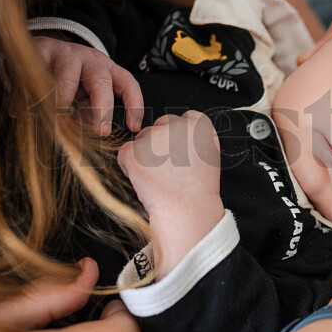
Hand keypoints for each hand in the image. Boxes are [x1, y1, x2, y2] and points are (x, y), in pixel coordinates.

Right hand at [32, 35, 142, 134]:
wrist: (41, 48)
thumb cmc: (69, 78)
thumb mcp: (83, 96)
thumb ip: (90, 114)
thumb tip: (96, 133)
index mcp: (107, 70)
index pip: (128, 84)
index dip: (134, 104)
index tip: (134, 127)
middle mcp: (90, 59)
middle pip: (101, 82)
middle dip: (102, 108)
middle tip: (100, 130)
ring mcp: (65, 52)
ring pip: (67, 78)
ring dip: (62, 102)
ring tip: (56, 122)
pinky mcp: (41, 49)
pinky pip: (37, 74)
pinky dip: (29, 96)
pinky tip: (20, 112)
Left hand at [117, 111, 224, 276]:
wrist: (187, 212)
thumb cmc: (197, 192)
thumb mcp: (207, 156)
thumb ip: (192, 140)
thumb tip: (174, 137)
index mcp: (200, 126)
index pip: (184, 119)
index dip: (179, 139)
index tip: (180, 155)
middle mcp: (176, 125)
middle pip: (160, 126)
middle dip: (159, 144)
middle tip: (167, 169)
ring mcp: (153, 137)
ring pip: (141, 140)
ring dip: (144, 155)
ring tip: (159, 178)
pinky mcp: (133, 152)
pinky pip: (124, 155)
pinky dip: (130, 168)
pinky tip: (146, 182)